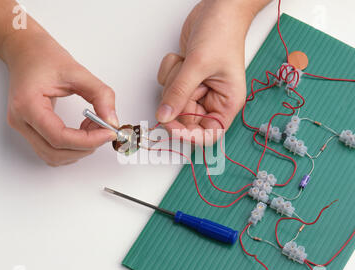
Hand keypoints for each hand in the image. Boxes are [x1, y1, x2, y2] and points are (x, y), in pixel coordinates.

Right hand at [4, 31, 118, 165]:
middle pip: (56, 152)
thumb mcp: (78, 71)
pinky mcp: (30, 130)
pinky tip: (82, 131)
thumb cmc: (43, 57)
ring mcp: (23, 128)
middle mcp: (21, 121)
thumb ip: (100, 95)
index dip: (88, 140)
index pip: (59, 137)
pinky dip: (71, 148)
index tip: (108, 133)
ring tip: (93, 127)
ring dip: (79, 149)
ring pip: (54, 157)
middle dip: (86, 146)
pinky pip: (51, 151)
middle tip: (104, 130)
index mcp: (27, 104)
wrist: (26, 51)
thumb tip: (112, 121)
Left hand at [156, 0, 266, 144]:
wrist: (218, 8)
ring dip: (172, 82)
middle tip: (177, 83)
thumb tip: (164, 116)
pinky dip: (169, 71)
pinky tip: (181, 58)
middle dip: (176, 100)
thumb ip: (179, 93)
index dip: (189, 135)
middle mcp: (212, 99)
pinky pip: (167, 85)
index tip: (171, 126)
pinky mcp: (185, 79)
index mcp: (226, 103)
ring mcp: (197, 89)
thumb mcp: (199, 65)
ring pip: (172, 101)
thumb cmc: (223, 33)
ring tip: (185, 64)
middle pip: (185, 118)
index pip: (208, 134)